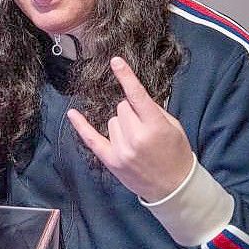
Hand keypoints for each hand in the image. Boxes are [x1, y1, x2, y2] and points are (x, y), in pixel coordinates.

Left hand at [67, 56, 193, 202]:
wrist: (173, 187)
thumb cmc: (175, 153)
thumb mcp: (173, 127)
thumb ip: (153, 110)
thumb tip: (132, 95)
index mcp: (155, 127)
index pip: (137, 96)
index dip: (126, 77)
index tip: (115, 61)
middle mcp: (136, 138)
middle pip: (122, 107)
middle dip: (131, 111)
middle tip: (144, 127)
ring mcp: (121, 150)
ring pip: (111, 120)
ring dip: (121, 124)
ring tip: (136, 140)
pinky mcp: (110, 160)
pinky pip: (91, 138)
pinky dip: (81, 125)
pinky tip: (72, 113)